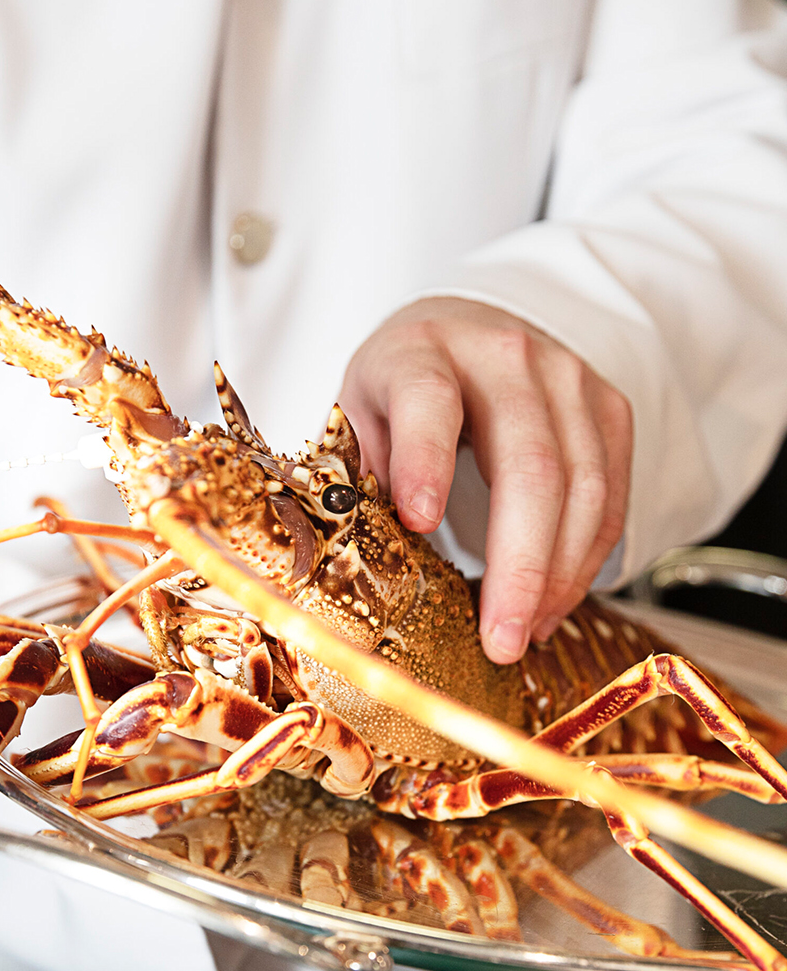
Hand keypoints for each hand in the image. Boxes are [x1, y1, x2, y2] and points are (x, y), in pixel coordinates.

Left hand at [339, 297, 631, 664]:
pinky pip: (611, 498)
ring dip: (557, 577)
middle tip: (499, 640)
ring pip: (584, 488)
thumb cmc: (399, 392)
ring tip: (521, 635)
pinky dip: (584, 563)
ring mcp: (568, 378)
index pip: (428, 400)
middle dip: (519, 563)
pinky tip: (550, 608)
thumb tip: (362, 561)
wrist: (467, 330)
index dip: (426, 462)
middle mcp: (504, 355)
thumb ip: (361, 476)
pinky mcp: (609, 409)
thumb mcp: (359, 418)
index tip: (420, 524)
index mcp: (421, 352)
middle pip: (530, 463)